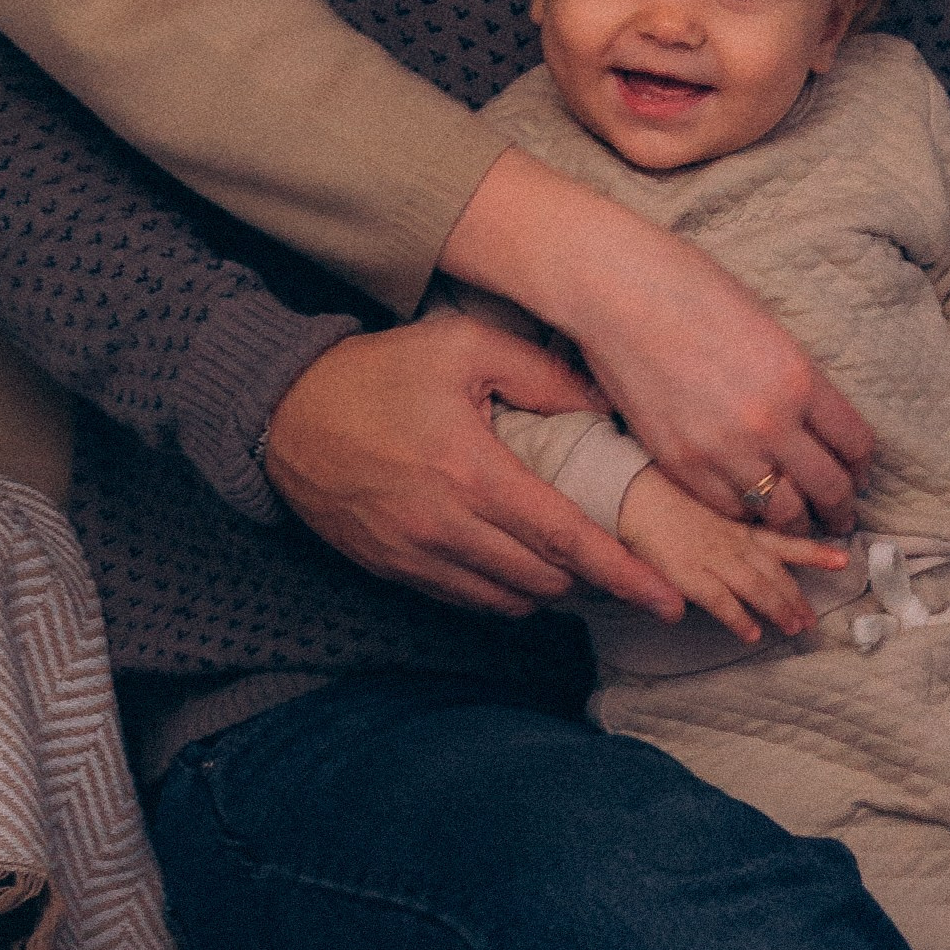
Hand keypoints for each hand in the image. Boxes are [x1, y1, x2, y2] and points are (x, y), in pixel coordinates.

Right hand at [263, 310, 682, 619]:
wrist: (284, 412)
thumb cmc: (382, 372)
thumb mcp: (466, 347)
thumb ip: (544, 375)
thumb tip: (607, 405)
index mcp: (472, 473)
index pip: (564, 538)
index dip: (622, 573)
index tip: (665, 599)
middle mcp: (445, 527)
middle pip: (544, 579)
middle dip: (592, 578)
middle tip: (622, 560)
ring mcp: (416, 556)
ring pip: (509, 601)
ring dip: (549, 588)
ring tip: (570, 559)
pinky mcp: (393, 570)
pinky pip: (467, 601)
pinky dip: (503, 592)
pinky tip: (518, 564)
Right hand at [439, 147, 874, 532]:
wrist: (620, 292)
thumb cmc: (694, 292)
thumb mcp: (769, 330)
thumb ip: (797, 381)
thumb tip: (818, 423)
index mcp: (800, 379)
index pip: (855, 444)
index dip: (862, 467)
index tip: (858, 476)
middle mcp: (770, 422)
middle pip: (828, 487)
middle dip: (840, 507)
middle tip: (840, 514)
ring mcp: (723, 449)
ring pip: (781, 512)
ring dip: (796, 521)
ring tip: (799, 521)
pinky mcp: (681, 464)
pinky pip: (729, 509)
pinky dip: (746, 513)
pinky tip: (751, 507)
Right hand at [615, 469, 852, 646]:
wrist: (630, 491)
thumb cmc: (667, 495)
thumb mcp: (709, 502)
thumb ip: (731, 526)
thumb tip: (761, 542)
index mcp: (737, 524)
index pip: (784, 539)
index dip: (815, 551)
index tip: (843, 559)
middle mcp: (731, 541)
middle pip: (775, 571)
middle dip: (796, 597)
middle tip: (813, 619)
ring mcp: (712, 558)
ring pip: (756, 587)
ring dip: (778, 610)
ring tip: (794, 628)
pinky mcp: (688, 574)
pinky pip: (720, 601)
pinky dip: (738, 618)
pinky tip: (751, 634)